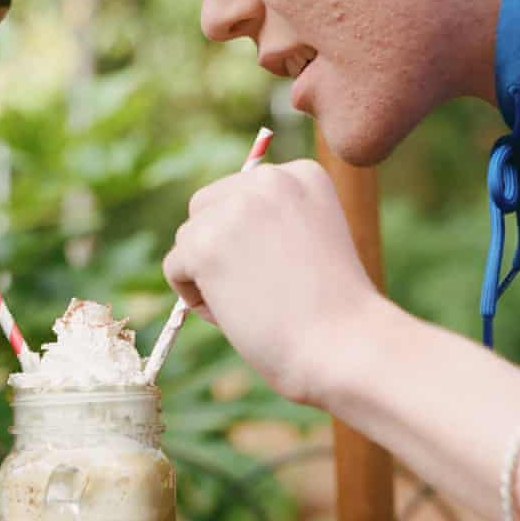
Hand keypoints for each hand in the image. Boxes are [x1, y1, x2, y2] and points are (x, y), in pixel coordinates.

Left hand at [162, 159, 377, 406]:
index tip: (288, 270)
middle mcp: (268, 178)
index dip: (249, 241)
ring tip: (257, 303)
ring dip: (208, 277)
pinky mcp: (204, 242)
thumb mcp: (309, 242)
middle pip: (204, 208)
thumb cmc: (332, 312)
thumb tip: (207, 227)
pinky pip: (175, 268)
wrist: (344, 346)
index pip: (239, 194)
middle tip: (264, 289)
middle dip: (217, 250)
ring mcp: (234, 207)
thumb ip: (268, 224)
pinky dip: (196, 299)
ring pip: (187, 240)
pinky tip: (238, 312)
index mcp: (301, 174)